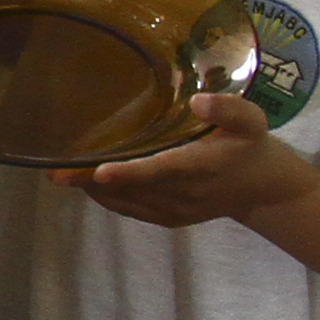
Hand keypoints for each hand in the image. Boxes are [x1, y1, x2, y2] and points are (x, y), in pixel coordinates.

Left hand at [62, 94, 310, 230]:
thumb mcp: (252, 120)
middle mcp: (186, 193)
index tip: (100, 171)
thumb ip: (229, 109)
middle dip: (94, 180)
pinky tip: (87, 184)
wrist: (263, 190)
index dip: (131, 172)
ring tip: (62, 175)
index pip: (162, 170)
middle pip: (133, 187)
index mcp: (203, 166)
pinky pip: (132, 211)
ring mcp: (176, 210)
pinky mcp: (169, 218)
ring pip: (127, 202)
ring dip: (95, 190)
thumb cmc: (251, 145)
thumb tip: (198, 100)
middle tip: (56, 172)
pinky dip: (108, 199)